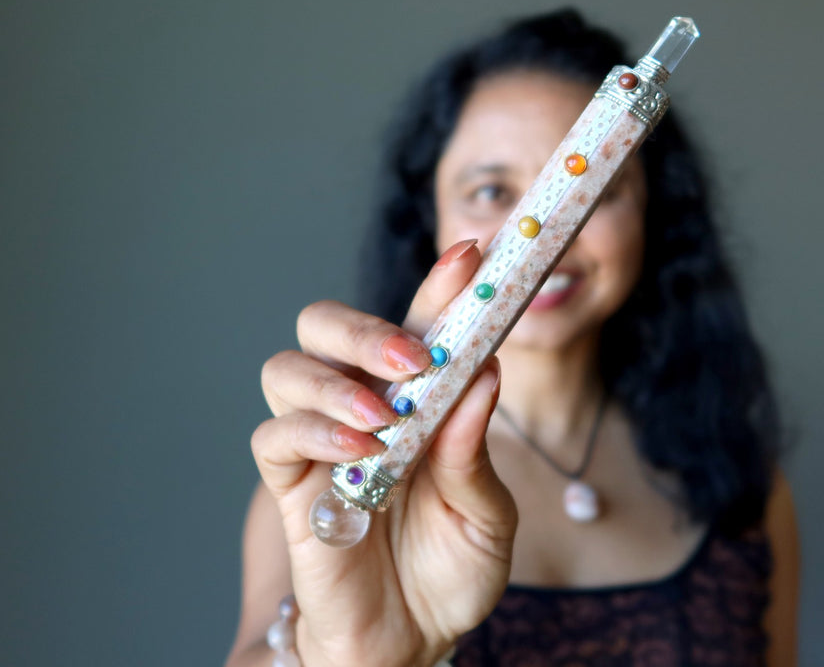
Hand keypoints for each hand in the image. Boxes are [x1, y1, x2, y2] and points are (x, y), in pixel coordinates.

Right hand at [252, 239, 516, 666]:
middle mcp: (362, 407)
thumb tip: (484, 375)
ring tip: (385, 420)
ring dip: (336, 379)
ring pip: (289, 366)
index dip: (440, 286)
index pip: (419, 326)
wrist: (414, 640)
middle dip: (368, 326)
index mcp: (417, 400)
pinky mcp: (290, 483)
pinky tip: (360, 452)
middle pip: (326, 324)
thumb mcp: (487, 513)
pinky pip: (276, 434)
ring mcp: (321, 442)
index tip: (471, 255)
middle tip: (415, 359)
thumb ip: (476, 450)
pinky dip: (315, 431)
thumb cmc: (451, 570)